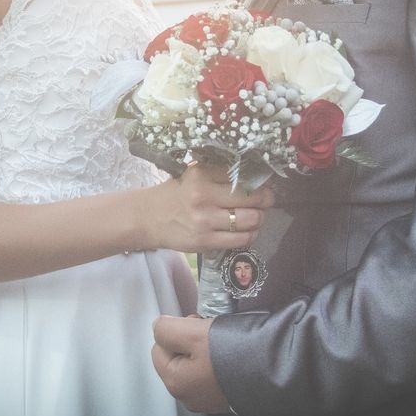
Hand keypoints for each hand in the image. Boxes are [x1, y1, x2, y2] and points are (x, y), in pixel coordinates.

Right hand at [145, 164, 274, 252]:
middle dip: (265, 199)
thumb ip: (219, 173)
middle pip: (252, 198)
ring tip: (255, 216)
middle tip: (266, 199)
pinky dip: (250, 235)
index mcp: (201, 174)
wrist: (149, 218)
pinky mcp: (205, 241)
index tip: (265, 182)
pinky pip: (241, 239)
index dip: (260, 179)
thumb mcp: (193, 175)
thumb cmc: (176, 194)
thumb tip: (255, 174)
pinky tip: (247, 231)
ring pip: (251, 220)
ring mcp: (204, 221)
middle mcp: (203, 196)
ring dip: (259, 218)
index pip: (242, 175)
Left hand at [152, 315, 229, 413]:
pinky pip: (212, 371)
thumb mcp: (193, 333)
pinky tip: (233, 351)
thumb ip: (167, 329)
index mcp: (175, 382)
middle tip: (210, 330)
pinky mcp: (226, 395)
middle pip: (177, 355)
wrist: (277, 370)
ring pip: (195, 361)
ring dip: (205, 347)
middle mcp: (188, 396)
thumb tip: (158, 326)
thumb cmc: (233, 352)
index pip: (159, 346)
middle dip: (190, 338)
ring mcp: (208, 398)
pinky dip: (219, 358)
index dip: (175, 330)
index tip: (197, 324)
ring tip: (225, 339)